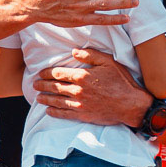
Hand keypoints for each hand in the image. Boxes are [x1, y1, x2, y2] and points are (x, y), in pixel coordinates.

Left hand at [33, 47, 151, 126]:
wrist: (131, 105)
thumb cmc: (121, 81)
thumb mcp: (108, 62)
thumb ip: (90, 55)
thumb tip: (74, 51)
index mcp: (83, 76)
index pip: (58, 73)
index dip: (47, 73)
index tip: (41, 73)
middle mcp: (78, 90)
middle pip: (54, 87)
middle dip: (42, 85)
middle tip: (35, 84)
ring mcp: (80, 104)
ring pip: (56, 101)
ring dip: (45, 98)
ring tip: (38, 97)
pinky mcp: (83, 115)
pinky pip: (64, 114)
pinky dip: (54, 112)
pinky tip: (48, 111)